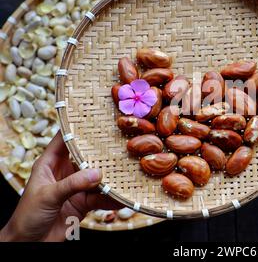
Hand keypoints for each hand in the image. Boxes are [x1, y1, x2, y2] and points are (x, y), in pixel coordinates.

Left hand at [0, 131, 120, 241]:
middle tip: (120, 142)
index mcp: (50, 163)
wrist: (29, 244)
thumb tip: (97, 173)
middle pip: (87, 156)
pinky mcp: (85, 202)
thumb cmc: (27, 216)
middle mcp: (66, 171)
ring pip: (98, 176)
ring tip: (127, 169)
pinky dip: (113, 196)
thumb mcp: (48, 195)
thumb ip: (72, 184)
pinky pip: (102, 197)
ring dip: (111, 176)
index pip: (64, 138)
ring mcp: (77, 187)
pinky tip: (123, 194)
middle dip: (102, 151)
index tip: (95, 117)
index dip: (77, 127)